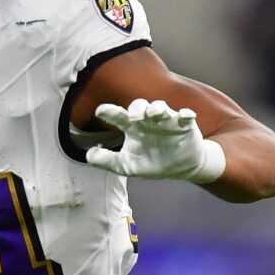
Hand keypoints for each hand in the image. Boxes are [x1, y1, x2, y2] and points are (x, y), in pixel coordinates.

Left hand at [84, 97, 226, 183]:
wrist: (179, 168)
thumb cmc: (151, 162)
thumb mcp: (127, 166)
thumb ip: (108, 161)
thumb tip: (88, 156)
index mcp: (133, 128)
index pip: (119, 116)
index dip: (110, 112)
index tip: (100, 111)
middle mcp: (148, 121)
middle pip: (140, 106)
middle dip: (137, 108)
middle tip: (133, 117)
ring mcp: (167, 121)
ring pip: (161, 107)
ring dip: (157, 108)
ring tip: (154, 113)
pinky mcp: (184, 125)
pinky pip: (186, 116)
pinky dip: (186, 115)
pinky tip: (186, 116)